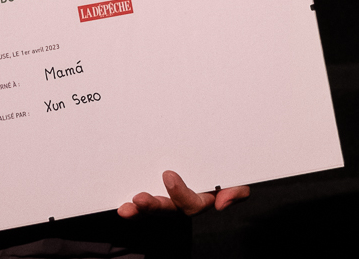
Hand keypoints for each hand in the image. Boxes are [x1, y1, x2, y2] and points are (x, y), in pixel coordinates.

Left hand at [116, 170, 248, 217]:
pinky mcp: (152, 189)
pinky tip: (123, 207)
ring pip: (152, 208)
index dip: (181, 194)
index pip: (191, 204)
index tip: (168, 175)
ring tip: (126, 209)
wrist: (208, 149)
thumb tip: (221, 203)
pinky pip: (141, 203)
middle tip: (140, 198)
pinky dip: (133, 208)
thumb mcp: (235, 177)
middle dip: (153, 206)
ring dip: (139, 210)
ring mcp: (166, 197)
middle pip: (167, 210)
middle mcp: (181, 201)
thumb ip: (236, 190)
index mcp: (200, 198)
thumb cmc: (222, 165)